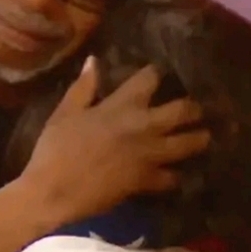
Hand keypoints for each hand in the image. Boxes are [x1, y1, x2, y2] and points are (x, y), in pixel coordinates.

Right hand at [21, 56, 209, 221]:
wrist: (54, 190)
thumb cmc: (55, 148)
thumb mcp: (64, 112)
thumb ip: (83, 87)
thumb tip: (93, 61)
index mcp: (120, 106)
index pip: (149, 79)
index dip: (154, 74)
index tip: (154, 75)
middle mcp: (143, 126)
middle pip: (182, 111)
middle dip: (191, 108)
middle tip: (191, 109)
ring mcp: (149, 155)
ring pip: (188, 144)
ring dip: (196, 139)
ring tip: (197, 137)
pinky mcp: (148, 180)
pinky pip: (173, 176)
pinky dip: (173, 174)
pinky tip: (169, 171)